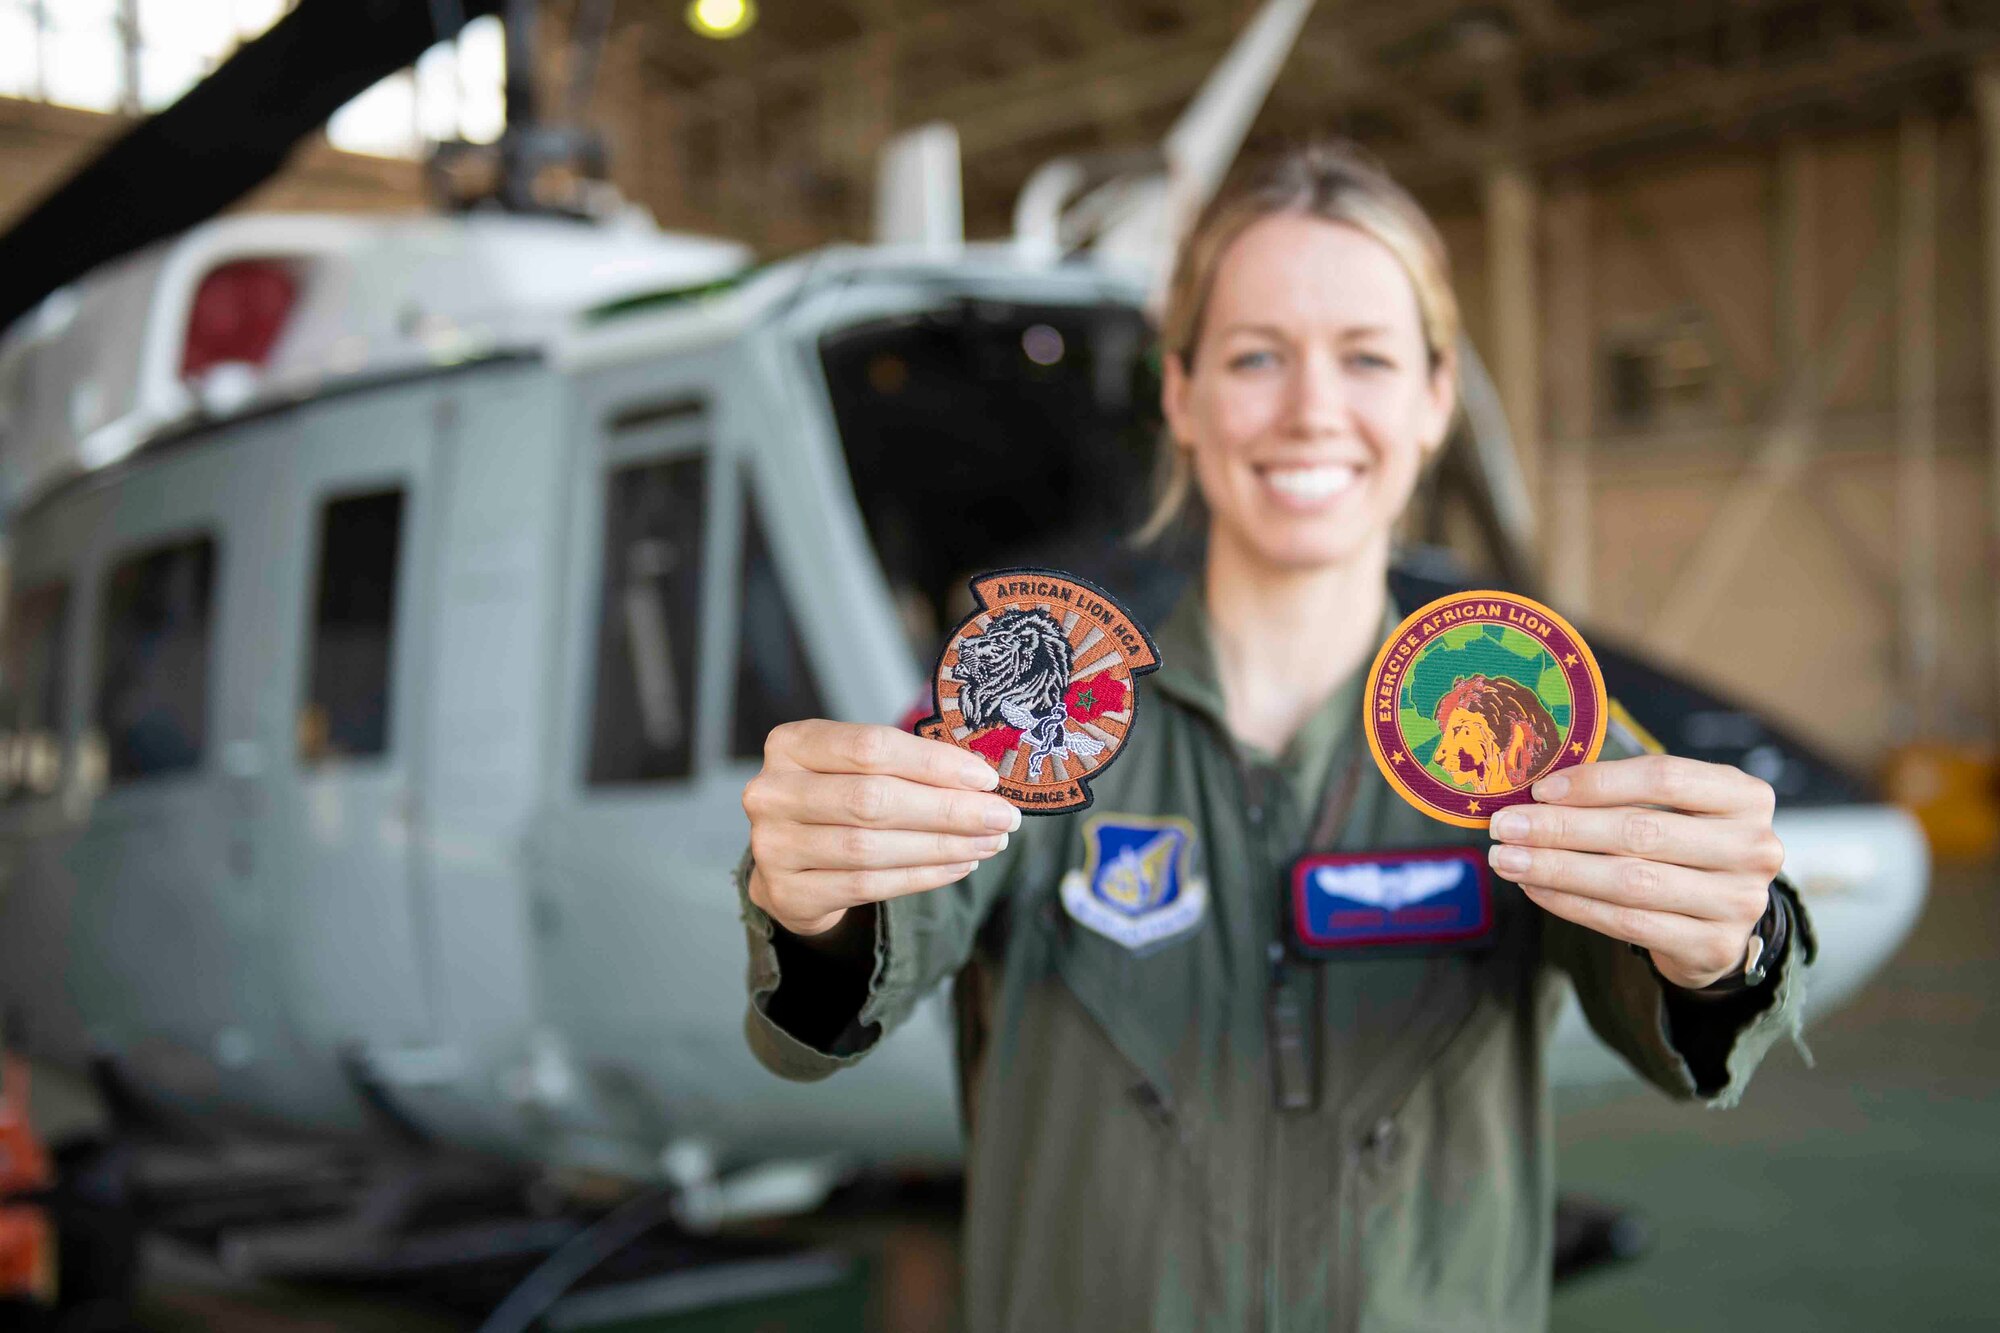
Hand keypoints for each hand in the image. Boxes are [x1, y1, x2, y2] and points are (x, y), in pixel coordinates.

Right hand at [742, 720, 1020, 937]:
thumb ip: (907, 766)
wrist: (788, 862)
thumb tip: (984, 780)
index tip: (985, 778)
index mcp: (791, 744)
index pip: (871, 747)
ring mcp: (773, 845)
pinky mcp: (787, 893)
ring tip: (987, 843)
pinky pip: (867, 886)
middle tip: (1001, 817)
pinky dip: (921, 876)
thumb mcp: (856, 768)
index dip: (934, 763)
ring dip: (941, 846)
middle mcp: (772, 791)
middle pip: (872, 799)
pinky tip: (958, 866)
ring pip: (871, 847)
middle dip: (947, 810)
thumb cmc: (835, 800)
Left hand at [1485, 755, 1785, 989]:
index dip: (1597, 783)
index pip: (1665, 778)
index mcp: (1745, 796)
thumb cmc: (1684, 848)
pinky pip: (1627, 923)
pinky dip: (1573, 904)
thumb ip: (1621, 794)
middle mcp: (1753, 847)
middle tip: (1506, 826)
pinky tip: (1536, 888)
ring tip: (1509, 859)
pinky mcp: (1712, 946)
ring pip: (1630, 882)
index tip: (1540, 790)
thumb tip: (1536, 792)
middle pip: (1642, 832)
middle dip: (1562, 828)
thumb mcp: (1673, 809)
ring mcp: (1738, 902)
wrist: (1722, 920)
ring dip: (1558, 869)